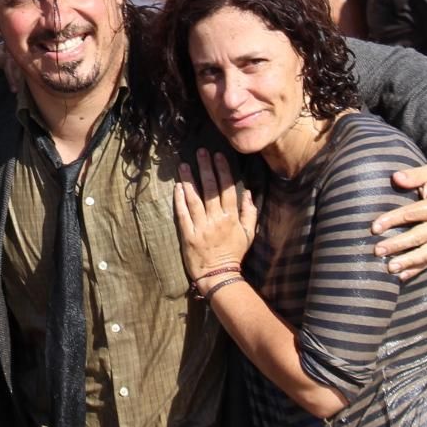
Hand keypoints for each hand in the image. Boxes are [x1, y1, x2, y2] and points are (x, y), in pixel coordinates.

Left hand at [173, 149, 256, 280]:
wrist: (219, 274)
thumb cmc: (234, 253)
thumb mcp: (248, 233)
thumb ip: (249, 212)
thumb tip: (247, 192)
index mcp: (231, 217)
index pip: (227, 189)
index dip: (222, 171)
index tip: (218, 156)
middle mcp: (216, 219)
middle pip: (210, 189)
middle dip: (205, 168)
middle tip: (200, 152)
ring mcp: (201, 227)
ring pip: (194, 199)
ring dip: (189, 181)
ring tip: (184, 165)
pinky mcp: (188, 235)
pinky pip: (183, 214)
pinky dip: (180, 200)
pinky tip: (177, 188)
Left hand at [373, 162, 426, 278]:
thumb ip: (413, 175)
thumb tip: (396, 178)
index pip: (413, 214)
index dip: (393, 220)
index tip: (374, 227)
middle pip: (419, 236)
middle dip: (397, 244)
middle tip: (377, 250)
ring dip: (408, 262)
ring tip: (389, 268)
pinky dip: (417, 270)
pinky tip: (401, 277)